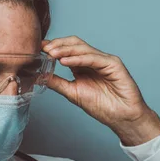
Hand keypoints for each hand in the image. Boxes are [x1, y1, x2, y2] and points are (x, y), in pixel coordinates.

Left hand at [42, 36, 159, 145]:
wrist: (121, 117)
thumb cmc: (102, 107)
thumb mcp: (73, 93)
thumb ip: (57, 83)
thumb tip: (38, 76)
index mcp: (83, 65)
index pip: (67, 50)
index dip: (53, 47)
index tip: (38, 48)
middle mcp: (93, 60)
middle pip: (74, 44)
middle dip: (58, 44)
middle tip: (44, 49)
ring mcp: (104, 60)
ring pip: (83, 48)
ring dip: (65, 50)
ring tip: (51, 54)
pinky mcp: (113, 63)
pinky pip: (93, 58)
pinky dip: (78, 58)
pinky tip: (66, 61)